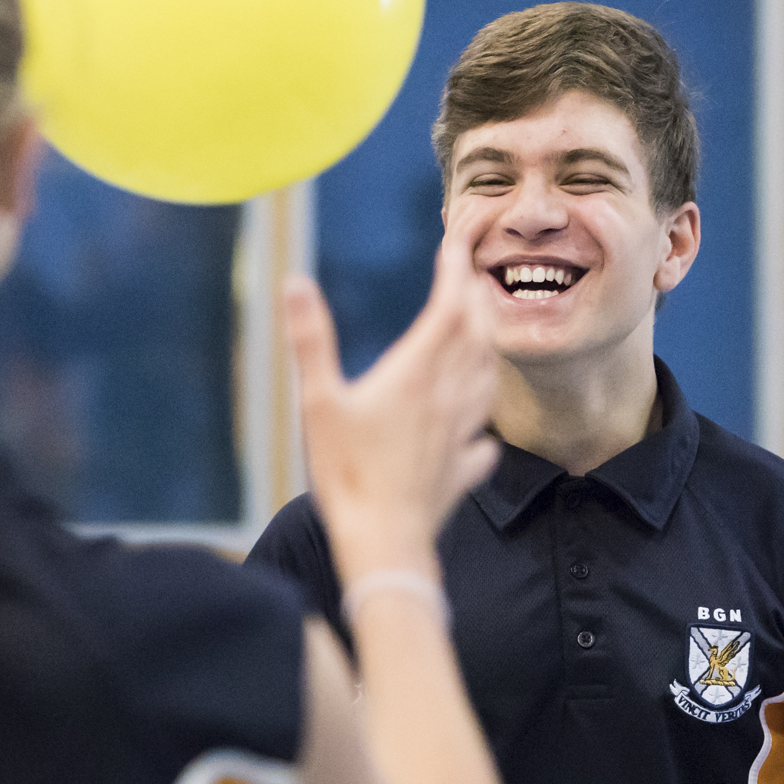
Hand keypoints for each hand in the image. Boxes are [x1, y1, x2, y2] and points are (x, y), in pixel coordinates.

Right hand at [286, 232, 498, 580]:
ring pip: (487, 381)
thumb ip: (311, 341)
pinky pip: (482, 441)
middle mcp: (447, 399)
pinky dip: (483, 424)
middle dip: (476, 302)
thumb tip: (295, 283)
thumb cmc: (348, 473)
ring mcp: (458, 436)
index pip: (449, 308)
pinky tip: (479, 431)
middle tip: (469, 279)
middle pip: (477, 338)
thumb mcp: (317, 402)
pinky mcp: (459, 471)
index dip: (455, 271)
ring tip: (481, 336)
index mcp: (416, 375)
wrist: (384, 541)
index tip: (456, 242)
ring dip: (487, 349)